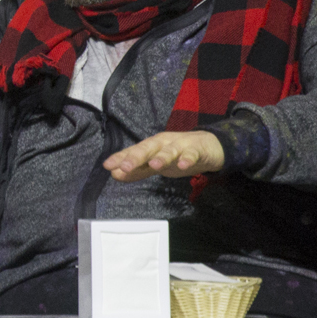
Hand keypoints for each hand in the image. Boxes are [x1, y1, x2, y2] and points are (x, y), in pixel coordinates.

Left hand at [103, 131, 224, 182]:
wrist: (209, 147)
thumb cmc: (178, 155)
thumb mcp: (156, 164)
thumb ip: (137, 170)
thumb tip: (114, 174)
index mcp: (152, 146)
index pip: (133, 151)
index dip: (120, 158)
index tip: (107, 165)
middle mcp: (163, 143)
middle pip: (148, 148)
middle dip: (136, 156)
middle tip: (124, 166)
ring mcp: (180, 145)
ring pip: (169, 150)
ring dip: (162, 157)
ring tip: (154, 165)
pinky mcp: (197, 150)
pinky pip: (192, 155)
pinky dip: (187, 159)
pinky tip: (183, 165)